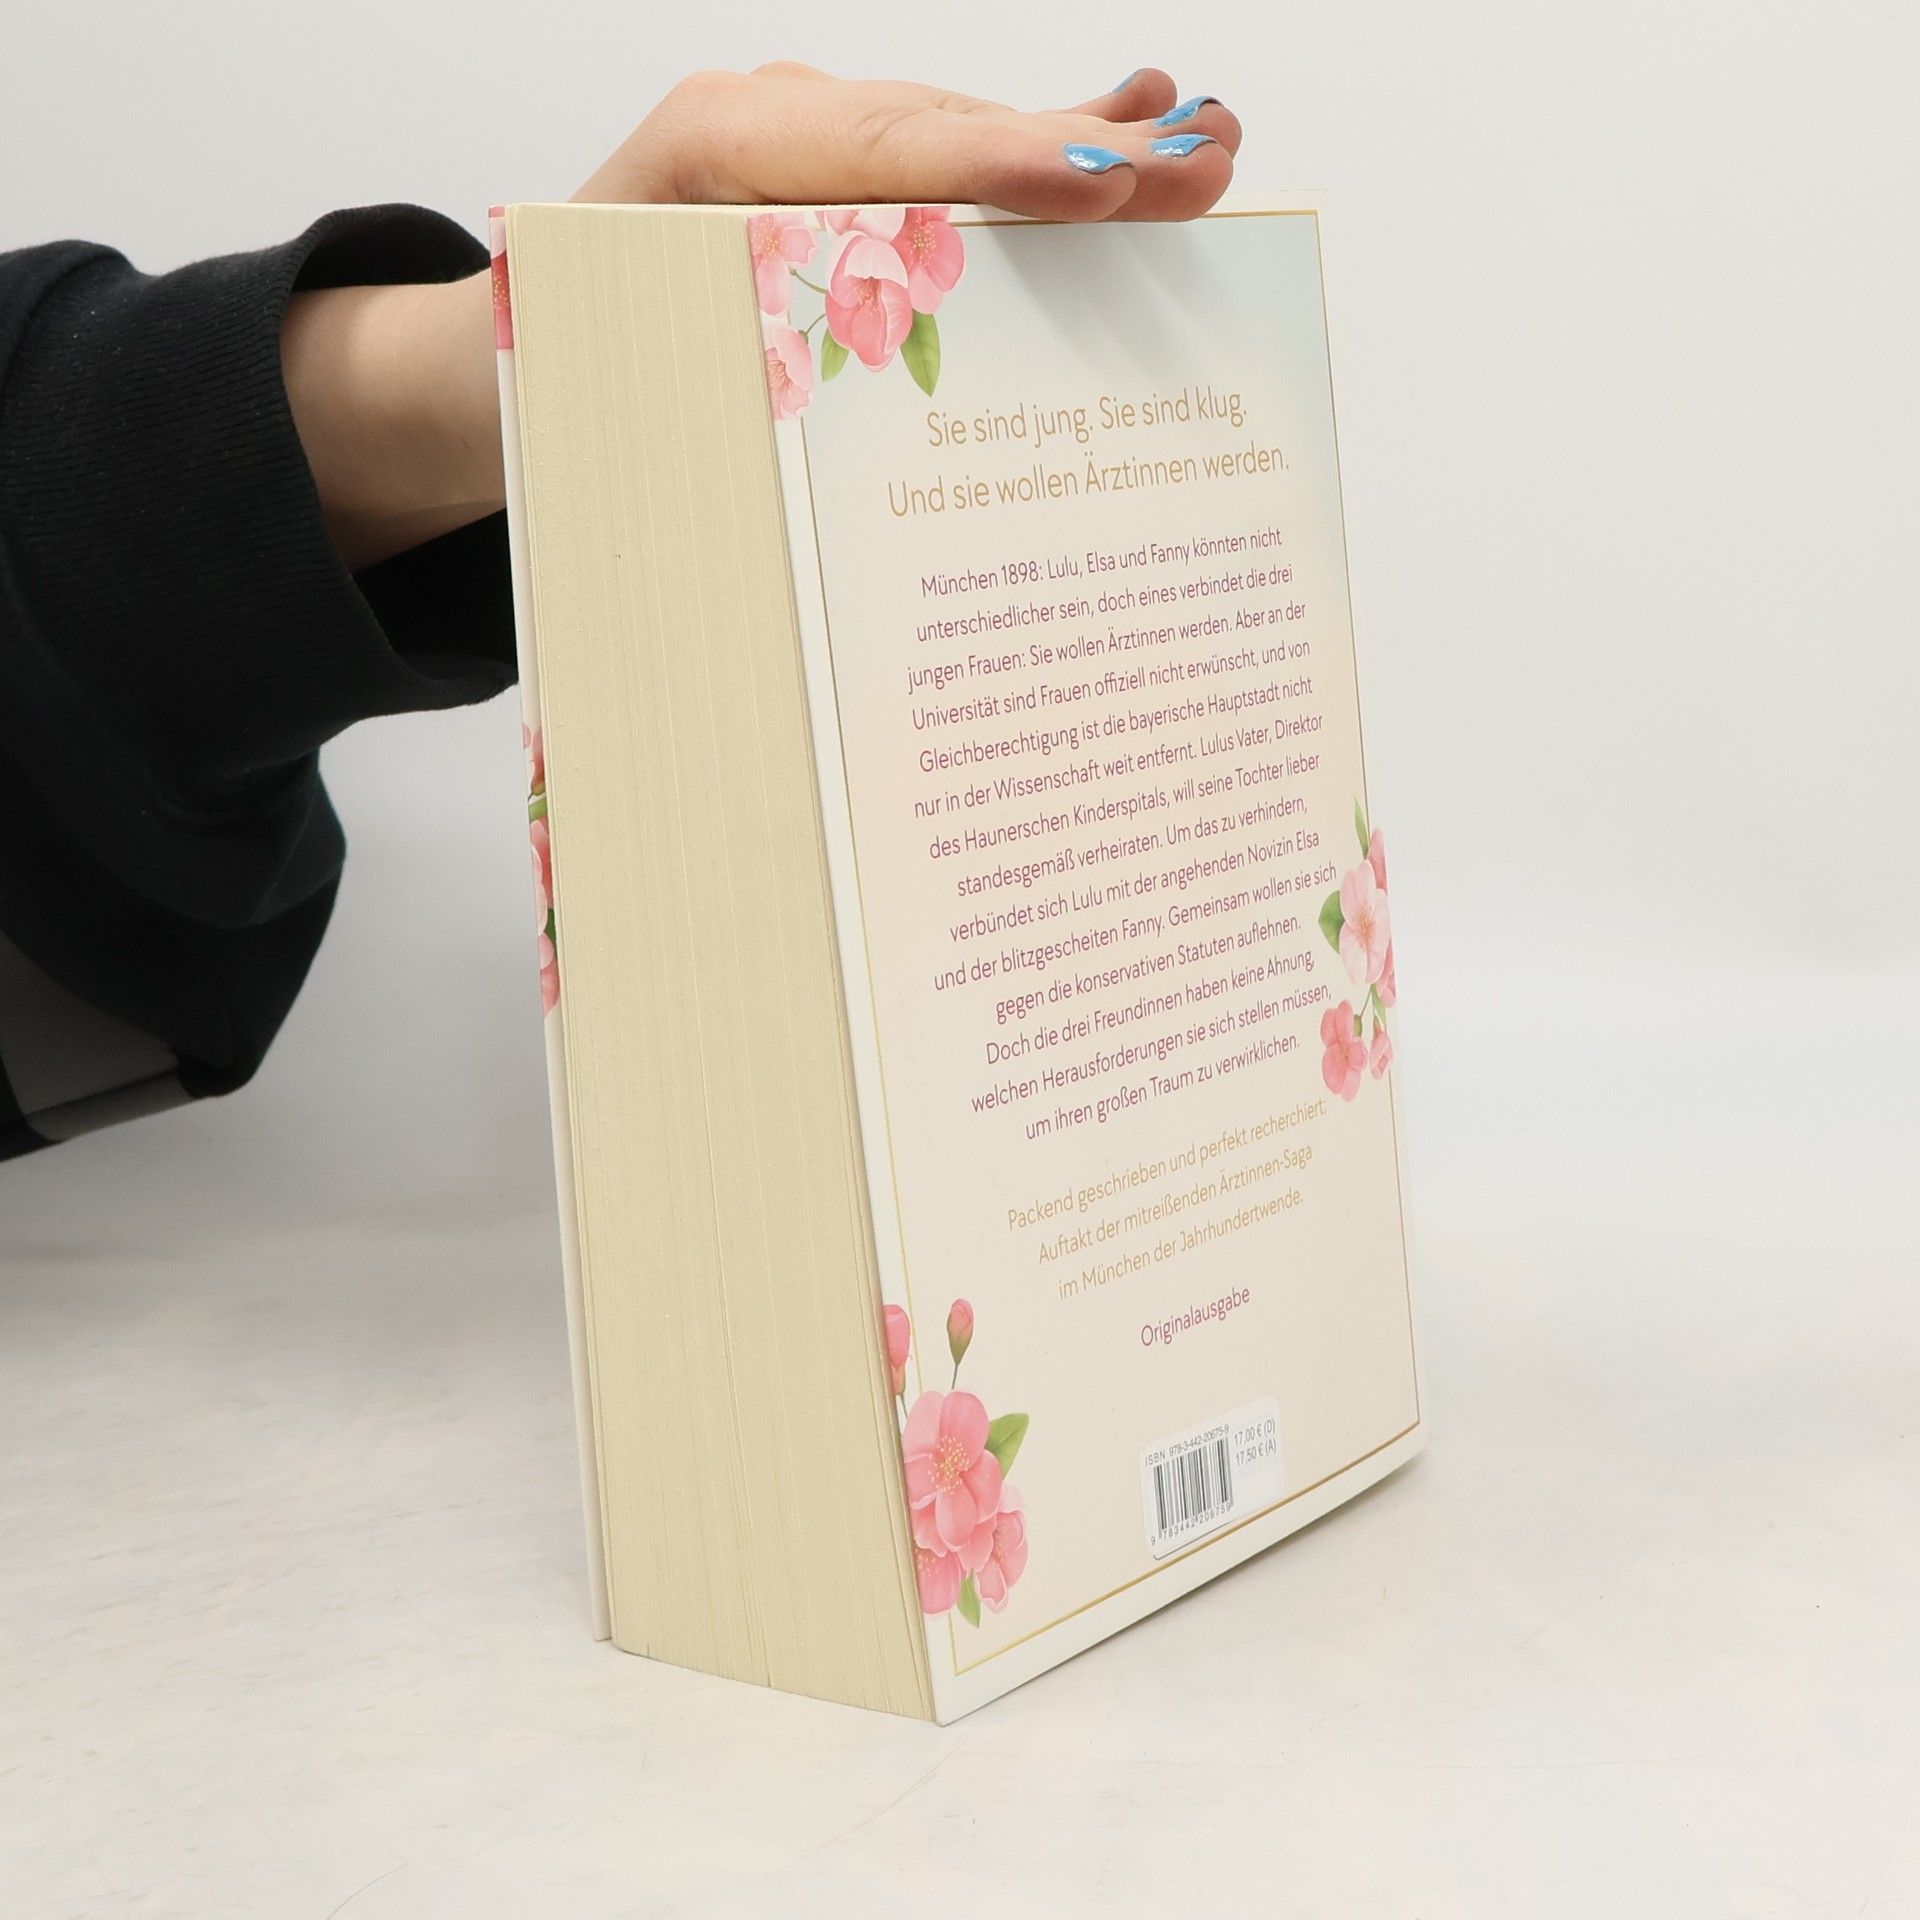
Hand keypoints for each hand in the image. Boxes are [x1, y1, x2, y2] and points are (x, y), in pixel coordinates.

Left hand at [287, 65, 1238, 568]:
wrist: (502, 352)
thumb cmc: (565, 379)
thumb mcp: (623, 394)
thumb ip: (721, 391)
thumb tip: (848, 476)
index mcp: (703, 163)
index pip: (874, 155)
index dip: (993, 170)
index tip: (1094, 182)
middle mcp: (770, 134)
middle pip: (946, 137)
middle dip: (1074, 158)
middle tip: (1196, 167)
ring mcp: (815, 149)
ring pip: (964, 149)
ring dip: (1087, 159)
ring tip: (1206, 154)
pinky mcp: (845, 184)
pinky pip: (954, 174)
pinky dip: (1046, 170)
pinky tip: (1140, 149)